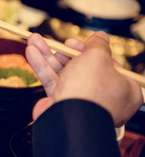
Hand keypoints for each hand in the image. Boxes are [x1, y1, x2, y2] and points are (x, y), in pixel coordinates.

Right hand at [25, 32, 142, 125]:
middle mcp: (104, 97)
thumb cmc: (90, 90)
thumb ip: (97, 44)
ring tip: (33, 41)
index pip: (108, 63)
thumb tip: (99, 36)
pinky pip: (52, 82)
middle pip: (82, 67)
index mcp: (124, 88)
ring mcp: (81, 102)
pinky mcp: (62, 105)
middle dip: (62, 51)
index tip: (75, 43)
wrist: (70, 119)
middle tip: (53, 41)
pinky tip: (31, 53)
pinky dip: (42, 67)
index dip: (90, 50)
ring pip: (63, 73)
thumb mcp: (97, 57)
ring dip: (47, 56)